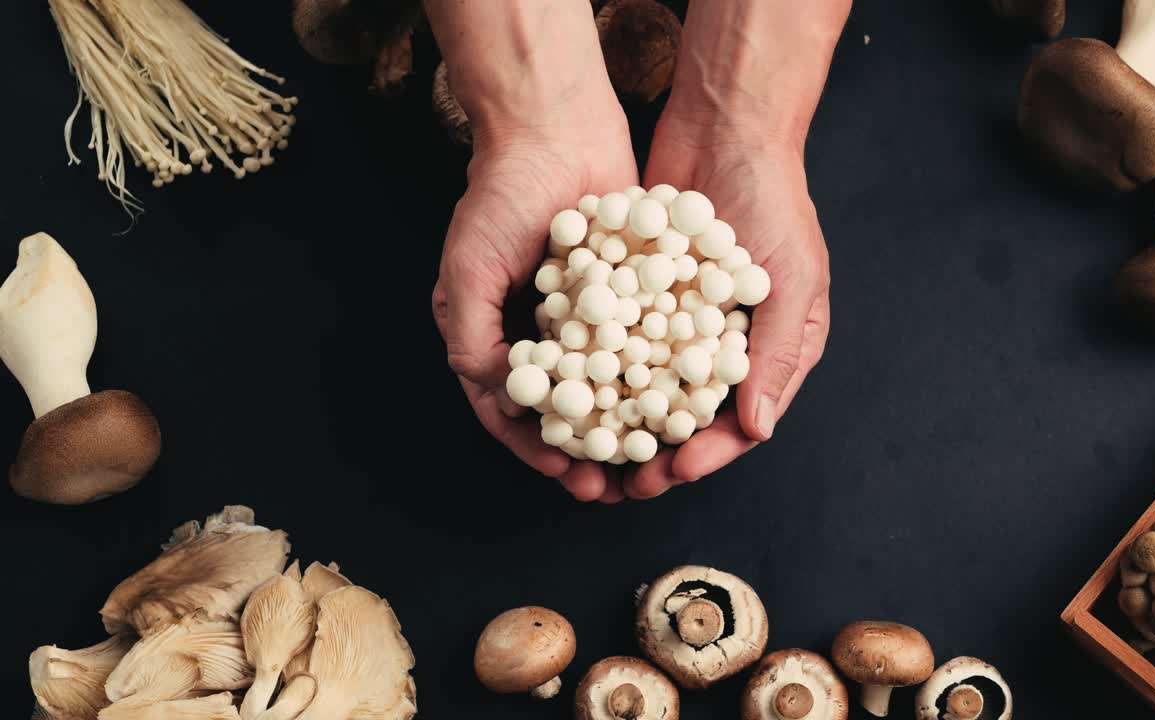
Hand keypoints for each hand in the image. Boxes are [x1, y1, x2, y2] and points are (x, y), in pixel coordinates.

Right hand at [432, 121, 638, 502]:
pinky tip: (677, 403)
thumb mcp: (469, 266)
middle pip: (563, 410)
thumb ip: (471, 335)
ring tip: (651, 460)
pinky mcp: (624, 293)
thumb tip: (496, 397)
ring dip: (624, 425)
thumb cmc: (500, 194)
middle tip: (616, 488)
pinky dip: (653, 377)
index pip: (511, 412)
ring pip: (605, 387)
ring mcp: (583, 315)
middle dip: (588, 450)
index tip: (568, 474)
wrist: (554, 127)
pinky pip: (638, 345)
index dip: (537, 449)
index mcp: (491, 333)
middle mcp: (537, 332)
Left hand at [624, 122, 830, 497]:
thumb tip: (757, 430)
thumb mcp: (792, 279)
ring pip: (645, 387)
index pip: (739, 420)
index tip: (673, 472)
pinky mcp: (639, 292)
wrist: (725, 128)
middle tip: (621, 482)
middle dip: (655, 452)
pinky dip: (597, 366)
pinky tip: (569, 389)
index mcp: (768, 348)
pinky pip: (617, 339)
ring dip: (620, 422)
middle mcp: (720, 343)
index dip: (707, 453)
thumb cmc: (775, 201)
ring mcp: (676, 318)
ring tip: (590, 451)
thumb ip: (778, 353)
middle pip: (685, 415)